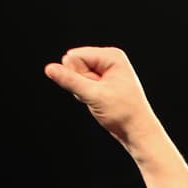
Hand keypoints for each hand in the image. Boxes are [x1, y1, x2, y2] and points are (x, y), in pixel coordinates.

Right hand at [44, 46, 161, 147]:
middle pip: (74, 65)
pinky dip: (85, 95)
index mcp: (111, 56)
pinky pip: (81, 85)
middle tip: (99, 96)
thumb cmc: (124, 113)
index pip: (74, 56)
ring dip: (83, 91)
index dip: (78, 75)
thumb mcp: (94, 95)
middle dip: (80, 83)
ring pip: (76, 76)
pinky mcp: (101, 82)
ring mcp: (104, 71)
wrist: (137, 131)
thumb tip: (49, 68)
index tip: (97, 89)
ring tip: (101, 100)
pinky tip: (99, 102)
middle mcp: (108, 59)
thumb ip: (70, 81)